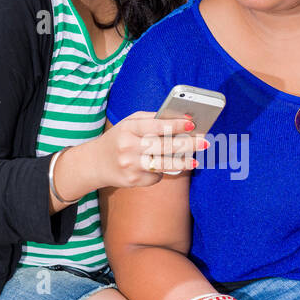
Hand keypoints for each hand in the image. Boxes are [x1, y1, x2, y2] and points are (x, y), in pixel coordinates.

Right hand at [88, 111, 206, 187]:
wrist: (95, 163)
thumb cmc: (119, 138)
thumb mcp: (129, 123)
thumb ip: (151, 119)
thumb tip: (180, 119)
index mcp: (129, 128)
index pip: (156, 126)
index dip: (175, 125)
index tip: (192, 123)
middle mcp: (129, 147)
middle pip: (163, 146)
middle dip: (187, 144)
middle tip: (204, 142)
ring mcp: (131, 165)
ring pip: (163, 165)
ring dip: (182, 163)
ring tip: (195, 162)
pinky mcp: (133, 181)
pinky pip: (155, 176)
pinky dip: (161, 172)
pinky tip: (158, 166)